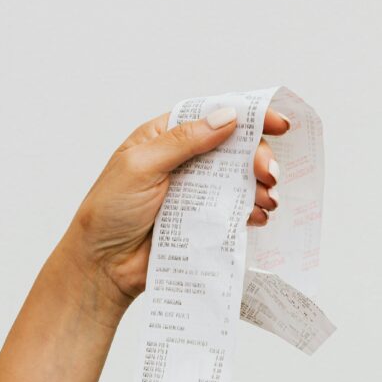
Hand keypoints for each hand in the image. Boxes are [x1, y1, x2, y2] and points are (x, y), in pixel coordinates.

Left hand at [62, 106, 287, 310]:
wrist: (102, 266)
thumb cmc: (108, 212)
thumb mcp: (140, 167)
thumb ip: (183, 142)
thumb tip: (227, 118)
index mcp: (165, 138)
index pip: (211, 117)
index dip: (247, 115)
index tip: (279, 124)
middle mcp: (184, 162)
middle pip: (233, 149)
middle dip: (258, 158)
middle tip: (269, 174)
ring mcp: (195, 193)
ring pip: (239, 181)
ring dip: (260, 187)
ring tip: (268, 199)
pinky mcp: (202, 222)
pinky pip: (235, 212)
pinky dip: (252, 212)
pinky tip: (257, 217)